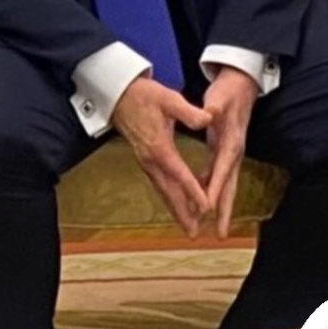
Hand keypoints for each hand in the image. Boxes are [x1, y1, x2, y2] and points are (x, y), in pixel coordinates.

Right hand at [112, 78, 211, 236]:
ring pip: (163, 191)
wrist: (120, 96)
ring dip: (176, 209)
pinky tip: (177, 205)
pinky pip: (159, 185)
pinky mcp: (146, 160)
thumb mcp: (169, 98)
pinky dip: (169, 198)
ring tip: (189, 227)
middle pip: (169, 192)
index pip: (180, 174)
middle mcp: (151, 160)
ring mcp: (146, 162)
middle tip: (195, 232)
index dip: (194, 191)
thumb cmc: (145, 96)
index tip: (207, 207)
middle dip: (182, 212)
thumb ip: (189, 112)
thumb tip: (208, 119)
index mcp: (159, 147)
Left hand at [202, 67, 259, 237]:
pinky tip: (202, 199)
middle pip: (230, 186)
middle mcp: (234, 152)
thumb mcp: (219, 97)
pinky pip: (218, 176)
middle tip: (221, 234)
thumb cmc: (228, 91)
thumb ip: (212, 107)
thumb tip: (209, 114)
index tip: (209, 207)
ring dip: (220, 206)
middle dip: (225, 211)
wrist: (241, 84)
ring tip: (214, 228)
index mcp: (231, 141)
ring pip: (226, 185)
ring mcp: (231, 154)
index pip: (222, 168)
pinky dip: (211, 190)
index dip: (216, 188)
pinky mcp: (226, 151)